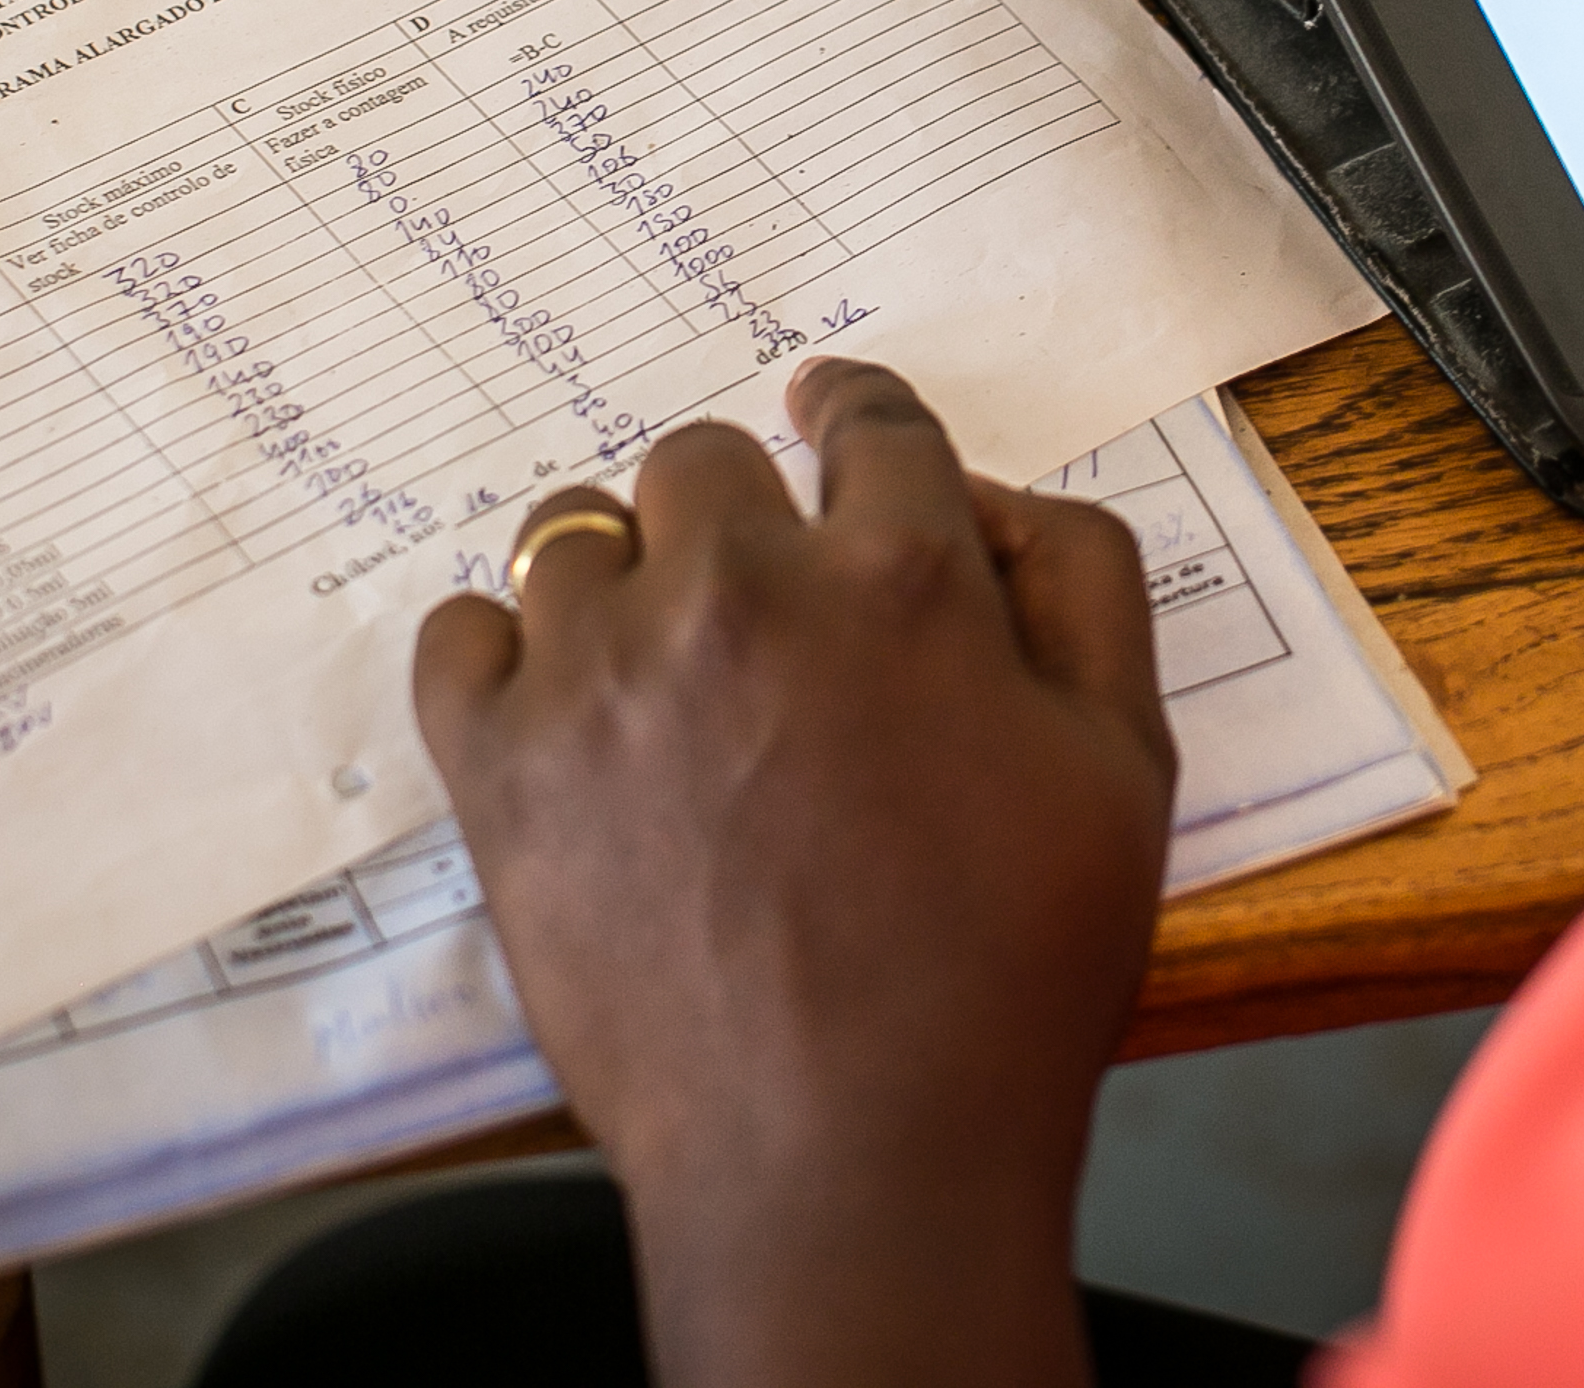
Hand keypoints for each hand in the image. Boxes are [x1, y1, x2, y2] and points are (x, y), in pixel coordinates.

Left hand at [413, 361, 1176, 1387]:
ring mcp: (607, 673)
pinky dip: (503, 660)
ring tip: (661, 681)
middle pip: (703, 460)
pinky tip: (563, 719)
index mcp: (905, 576)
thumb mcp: (1124, 764)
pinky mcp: (502, 768)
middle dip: (738, 518)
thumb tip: (990, 497)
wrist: (853, 1163)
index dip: (851, 420)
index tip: (824, 424)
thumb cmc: (1003, 978)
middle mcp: (742, 591)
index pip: (867, 421)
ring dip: (620, 583)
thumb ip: (1080, 585)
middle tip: (764, 618)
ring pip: (573, 532)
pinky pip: (458, 635)